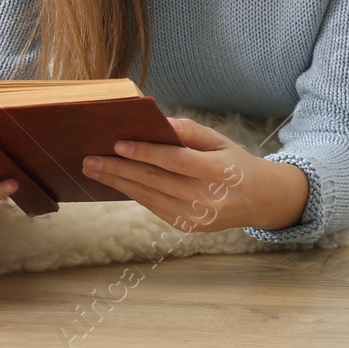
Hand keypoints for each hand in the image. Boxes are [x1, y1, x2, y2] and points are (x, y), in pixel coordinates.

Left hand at [80, 117, 309, 233]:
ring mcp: (196, 216)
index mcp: (218, 171)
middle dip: (119, 169)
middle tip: (90, 159)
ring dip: (118, 183)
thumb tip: (157, 121)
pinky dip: (133, 193)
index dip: (146, 153)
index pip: (176, 161)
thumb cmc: (235, 163)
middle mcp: (207, 198)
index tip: (118, 143)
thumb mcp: (220, 140)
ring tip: (94, 170)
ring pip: (149, 197)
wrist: (258, 200)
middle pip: (155, 181)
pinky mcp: (187, 226)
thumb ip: (189, 131)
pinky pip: (154, 207)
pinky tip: (116, 182)